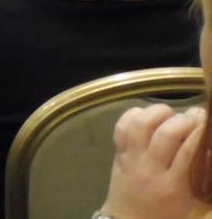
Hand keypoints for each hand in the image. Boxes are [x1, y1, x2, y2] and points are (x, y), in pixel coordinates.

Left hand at [101, 104, 206, 218]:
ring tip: (171, 114)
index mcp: (174, 186)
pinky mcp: (118, 152)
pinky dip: (134, 114)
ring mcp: (131, 158)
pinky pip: (121, 126)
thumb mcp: (193, 202)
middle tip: (195, 118)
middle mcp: (151, 168)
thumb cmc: (167, 213)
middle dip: (184, 120)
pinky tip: (148, 116)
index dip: (200, 131)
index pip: (189, 151)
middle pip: (166, 133)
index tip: (207, 121)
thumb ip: (203, 177)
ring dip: (158, 112)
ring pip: (141, 124)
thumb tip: (209, 149)